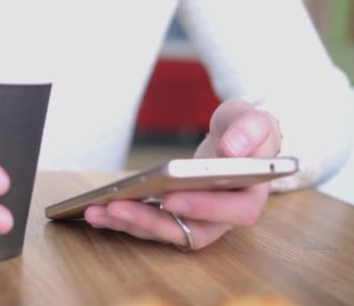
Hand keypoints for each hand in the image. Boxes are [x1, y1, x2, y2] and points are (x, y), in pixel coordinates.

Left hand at [84, 99, 281, 249]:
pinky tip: (98, 211)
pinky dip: (124, 221)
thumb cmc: (245, 133)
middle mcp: (224, 218)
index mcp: (250, 196)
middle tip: (118, 207)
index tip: (171, 197)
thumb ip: (250, 129)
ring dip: (131, 224)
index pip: (234, 211)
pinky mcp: (176, 220)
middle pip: (191, 231)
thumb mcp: (254, 120)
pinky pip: (151, 227)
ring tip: (99, 210)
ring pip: (166, 233)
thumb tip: (231, 149)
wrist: (233, 142)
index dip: (203, 208)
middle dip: (151, 222)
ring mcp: (198, 222)